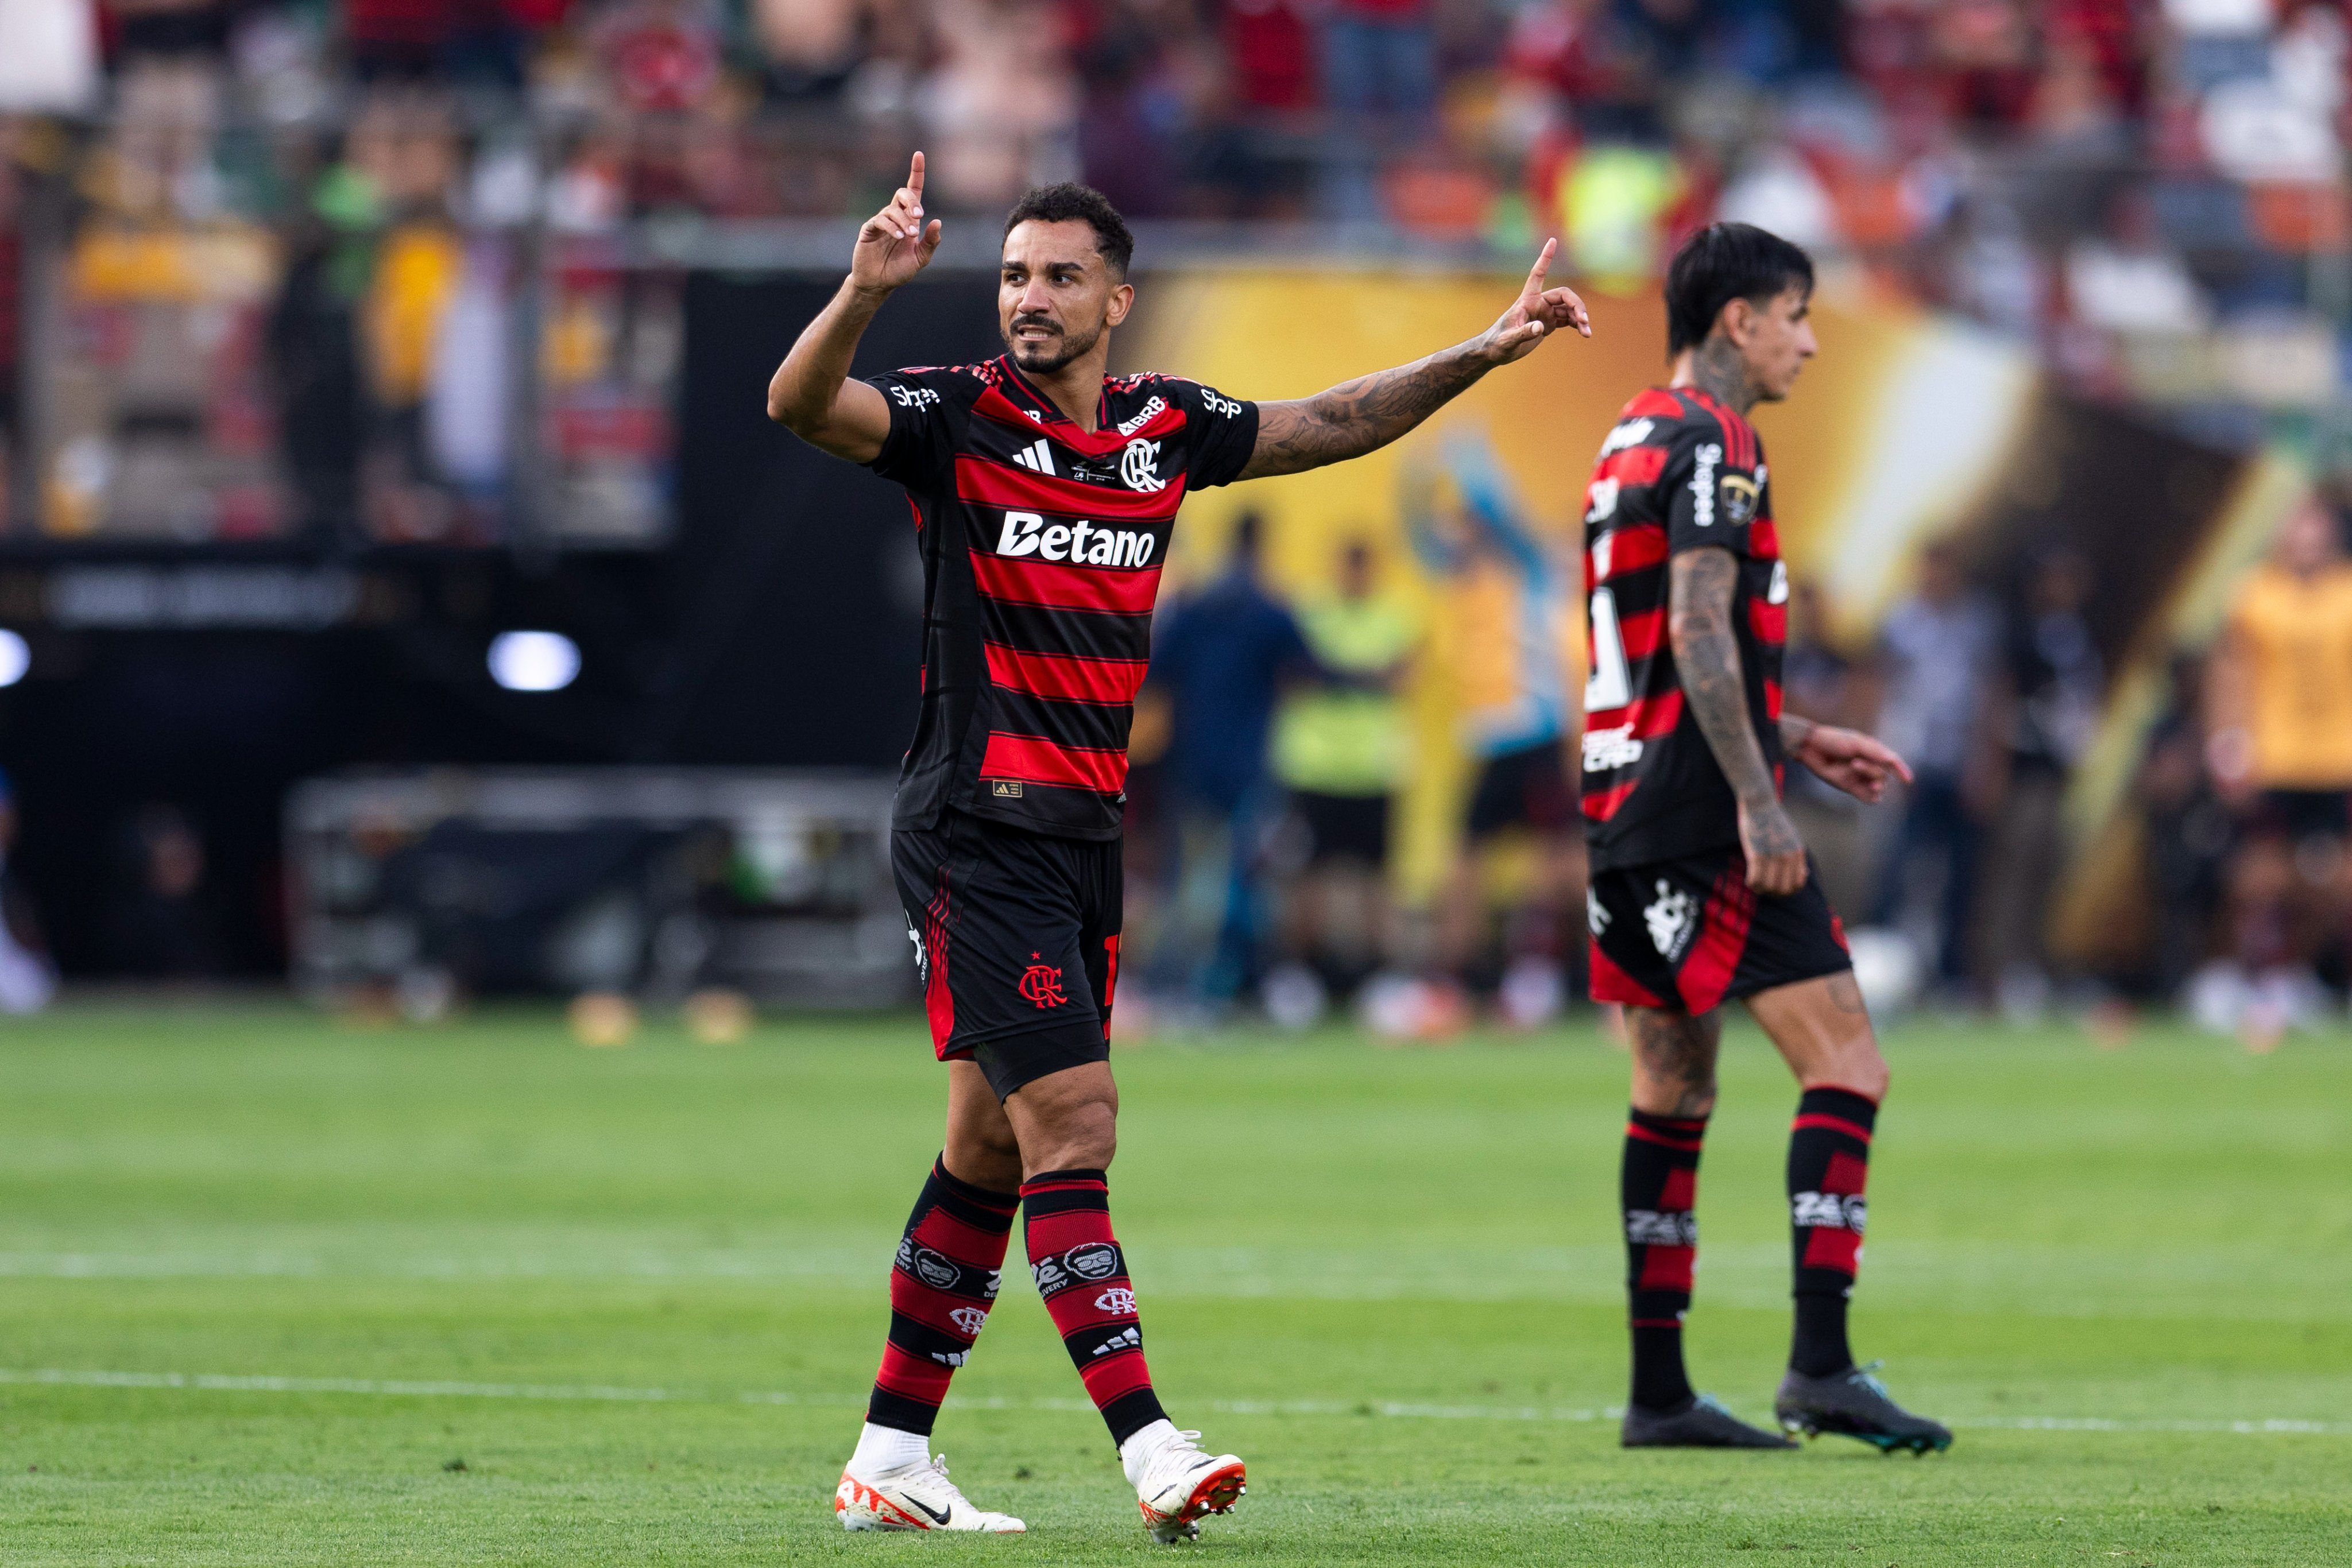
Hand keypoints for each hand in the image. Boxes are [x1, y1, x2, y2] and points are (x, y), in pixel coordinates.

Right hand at [851, 151, 941, 295]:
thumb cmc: (899, 270)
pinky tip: (898, 236)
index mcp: (910, 219)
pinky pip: (880, 220)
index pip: (914, 190)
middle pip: (902, 194)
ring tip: (908, 236)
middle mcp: (895, 215)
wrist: (878, 283)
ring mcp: (881, 221)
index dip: (916, 172)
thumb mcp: (921, 258)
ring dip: (903, 220)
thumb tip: (938, 222)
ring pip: (893, 209)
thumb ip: (931, 242)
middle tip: (918, 216)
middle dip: (912, 201)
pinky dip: (891, 226)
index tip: (919, 154)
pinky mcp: (869, 229)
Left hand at [1479, 239, 1590, 365]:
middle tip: (1584, 320)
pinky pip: (1568, 319)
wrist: (1495, 353)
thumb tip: (1540, 328)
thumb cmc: (1497, 343)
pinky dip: (1577, 324)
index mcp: (1527, 300)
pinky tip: (1584, 332)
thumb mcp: (1508, 340)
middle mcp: (1538, 303)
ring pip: (1569, 309)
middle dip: (1577, 306)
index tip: (1553, 240)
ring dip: (1580, 318)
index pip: (1538, 274)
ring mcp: (1545, 313)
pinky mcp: (1548, 324)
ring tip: (1587, 333)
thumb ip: (1523, 332)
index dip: (1545, 258)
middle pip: (1564, 295)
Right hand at [1737, 797, 1808, 895]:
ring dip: (1761, 890)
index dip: (1787, 891)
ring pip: (1769, 887)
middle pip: (1784, 889)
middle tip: (1765, 887)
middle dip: (1774, 893)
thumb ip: (1798, 856)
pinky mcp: (1756, 853)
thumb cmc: (1774, 819)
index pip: (1798, 884)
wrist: (1760, 802)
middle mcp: (1787, 856)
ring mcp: (1772, 855)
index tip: (1778, 886)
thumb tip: (1804, 874)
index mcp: (1798, 852)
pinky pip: (1755, 879)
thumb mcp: (1793, 837)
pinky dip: (1751, 884)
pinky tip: (1749, 880)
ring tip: (1756, 884)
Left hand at [1790, 723, 1914, 804]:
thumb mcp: (1857, 744)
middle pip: (1883, 776)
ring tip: (1856, 773)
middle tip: (1854, 763)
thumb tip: (1893, 760)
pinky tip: (1865, 791)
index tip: (1908, 780)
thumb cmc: (1835, 741)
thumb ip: (1876, 753)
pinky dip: (1871, 797)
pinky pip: (1868, 798)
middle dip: (1872, 771)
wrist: (1812, 747)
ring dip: (1872, 784)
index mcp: (1874, 752)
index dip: (1901, 771)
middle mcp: (1869, 766)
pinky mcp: (1850, 787)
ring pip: (1878, 788)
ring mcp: (1860, 778)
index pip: (1893, 763)